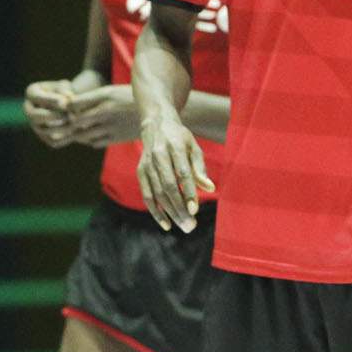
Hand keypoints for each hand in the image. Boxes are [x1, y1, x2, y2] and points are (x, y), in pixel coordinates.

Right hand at [22, 79, 75, 146]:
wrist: (68, 105)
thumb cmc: (66, 91)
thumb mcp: (65, 86)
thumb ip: (64, 91)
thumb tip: (66, 102)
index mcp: (31, 93)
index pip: (37, 97)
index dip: (51, 100)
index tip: (65, 102)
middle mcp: (29, 110)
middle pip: (36, 116)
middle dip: (54, 115)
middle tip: (70, 115)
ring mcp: (35, 125)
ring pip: (45, 130)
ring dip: (62, 127)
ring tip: (76, 122)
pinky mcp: (45, 137)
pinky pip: (54, 141)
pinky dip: (66, 137)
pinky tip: (77, 131)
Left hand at [62, 84, 141, 148]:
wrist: (159, 110)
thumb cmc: (133, 98)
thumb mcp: (113, 91)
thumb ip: (94, 98)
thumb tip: (70, 103)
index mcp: (105, 94)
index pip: (74, 103)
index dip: (67, 106)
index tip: (69, 107)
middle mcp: (106, 110)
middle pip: (76, 120)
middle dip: (70, 122)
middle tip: (69, 121)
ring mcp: (111, 126)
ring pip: (83, 134)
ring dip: (78, 133)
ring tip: (78, 130)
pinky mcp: (117, 138)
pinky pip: (94, 142)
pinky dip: (90, 140)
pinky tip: (94, 135)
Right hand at [137, 113, 212, 231]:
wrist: (156, 125)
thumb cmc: (180, 139)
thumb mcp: (194, 147)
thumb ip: (200, 168)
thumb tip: (211, 188)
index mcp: (175, 146)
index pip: (182, 172)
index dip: (188, 192)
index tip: (195, 210)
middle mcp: (158, 155)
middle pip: (168, 186)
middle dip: (179, 208)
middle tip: (191, 226)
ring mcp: (147, 164)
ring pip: (158, 194)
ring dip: (171, 213)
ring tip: (185, 226)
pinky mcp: (140, 172)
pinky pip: (147, 196)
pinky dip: (156, 212)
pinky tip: (167, 225)